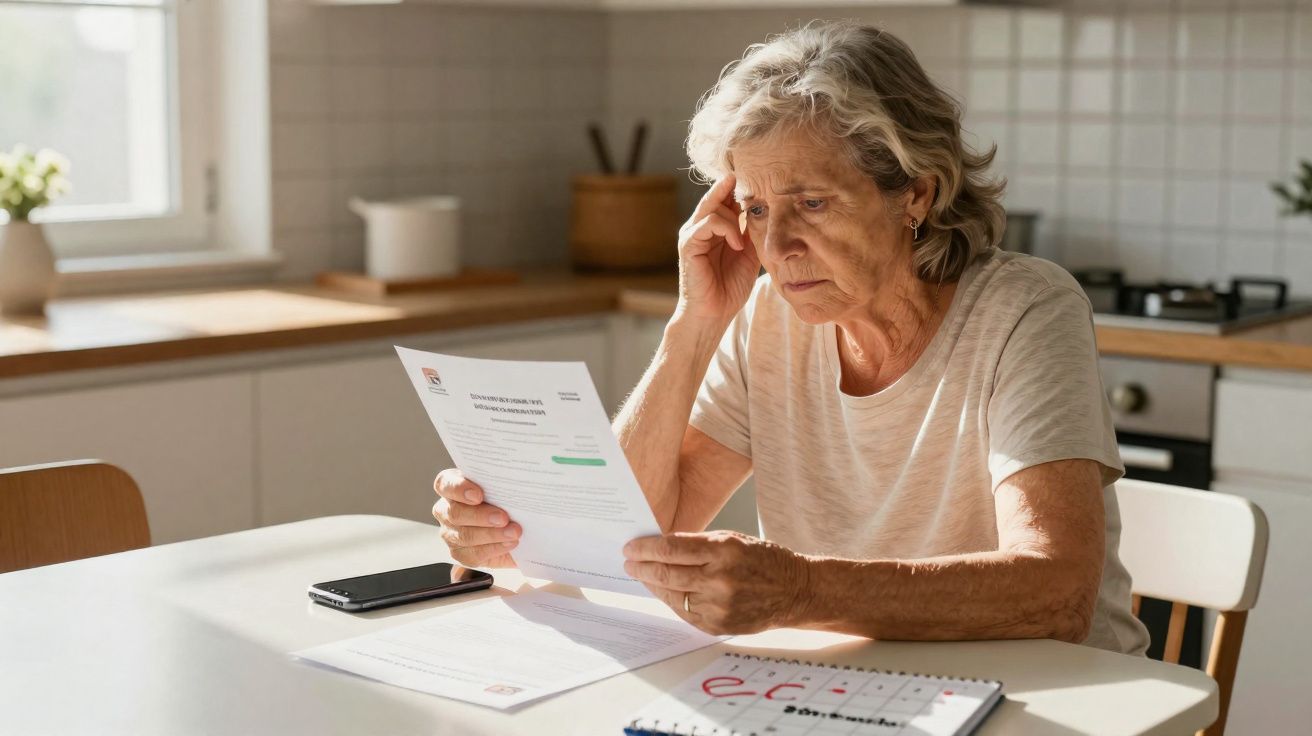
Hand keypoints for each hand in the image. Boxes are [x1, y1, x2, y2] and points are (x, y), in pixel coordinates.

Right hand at [432, 469, 519, 567]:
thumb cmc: (504, 500)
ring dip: (492, 534)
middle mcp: (445, 509)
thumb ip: (499, 484)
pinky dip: (494, 548)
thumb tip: (513, 484)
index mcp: (451, 486)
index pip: (445, 484)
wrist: (512, 526)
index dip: (459, 489)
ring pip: (465, 536)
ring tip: (513, 532)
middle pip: (455, 513)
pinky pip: (473, 554)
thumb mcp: (501, 488)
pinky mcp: (459, 553)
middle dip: (480, 516)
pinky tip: (509, 543)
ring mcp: (449, 532)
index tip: (478, 495)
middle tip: (503, 518)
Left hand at [622, 530, 810, 635]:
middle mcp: (719, 579)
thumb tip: (660, 547)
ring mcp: (718, 606)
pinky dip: (671, 600)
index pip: (671, 549)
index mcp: (723, 551)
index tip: (631, 547)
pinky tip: (664, 591)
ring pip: (671, 595)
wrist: (795, 592)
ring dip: (652, 584)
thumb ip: (698, 544)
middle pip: (665, 573)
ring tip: (642, 575)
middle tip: (628, 562)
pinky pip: (683, 612)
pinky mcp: (717, 625)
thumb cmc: (764, 560)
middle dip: (641, 567)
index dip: (645, 548)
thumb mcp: (733, 540)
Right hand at [675, 174, 761, 329]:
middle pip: (717, 195)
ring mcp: (692, 234)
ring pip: (713, 205)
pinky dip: (726, 229)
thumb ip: (752, 232)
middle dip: (733, 187)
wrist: (714, 314)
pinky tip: (736, 245)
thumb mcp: (749, 254)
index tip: (760, 179)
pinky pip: (708, 222)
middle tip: (750, 176)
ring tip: (742, 241)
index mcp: (714, 228)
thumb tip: (767, 210)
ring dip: (733, 218)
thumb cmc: (730, 288)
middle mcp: (700, 227)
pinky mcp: (688, 244)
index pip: (725, 199)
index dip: (739, 188)